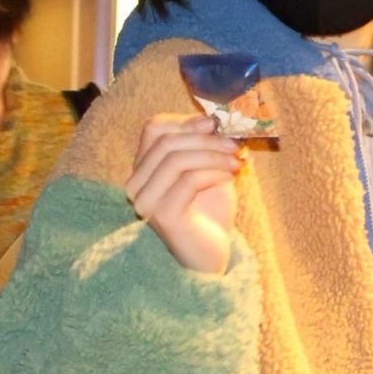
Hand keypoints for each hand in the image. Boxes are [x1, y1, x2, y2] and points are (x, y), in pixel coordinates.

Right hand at [126, 113, 242, 276]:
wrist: (212, 254)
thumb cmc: (210, 211)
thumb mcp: (208, 168)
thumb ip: (205, 144)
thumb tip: (212, 119)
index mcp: (144, 168)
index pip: (154, 128)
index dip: (186, 122)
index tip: (215, 125)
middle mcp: (137, 184)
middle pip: (166, 141)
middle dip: (206, 139)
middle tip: (234, 145)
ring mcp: (146, 201)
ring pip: (176, 159)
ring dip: (213, 155)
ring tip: (236, 163)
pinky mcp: (162, 216)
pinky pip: (188, 180)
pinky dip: (214, 173)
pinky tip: (230, 178)